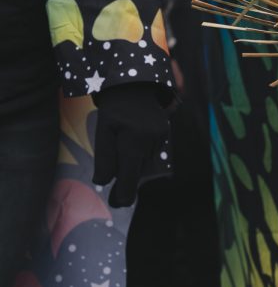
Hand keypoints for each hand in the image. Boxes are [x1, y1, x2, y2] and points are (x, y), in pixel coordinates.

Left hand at [93, 83, 169, 206]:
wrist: (136, 83)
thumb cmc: (115, 106)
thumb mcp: (103, 129)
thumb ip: (104, 156)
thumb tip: (102, 182)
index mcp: (133, 138)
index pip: (129, 172)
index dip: (124, 191)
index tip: (119, 204)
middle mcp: (151, 139)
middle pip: (138, 170)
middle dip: (128, 183)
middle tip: (119, 199)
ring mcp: (161, 136)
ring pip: (146, 162)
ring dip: (134, 170)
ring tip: (123, 176)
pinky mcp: (165, 133)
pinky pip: (152, 153)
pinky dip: (142, 159)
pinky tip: (133, 156)